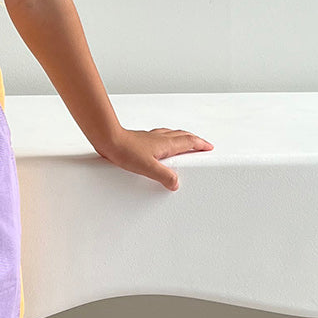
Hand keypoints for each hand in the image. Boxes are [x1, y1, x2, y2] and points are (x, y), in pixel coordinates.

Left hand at [98, 126, 213, 191]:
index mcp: (165, 144)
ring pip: (171, 134)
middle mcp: (159, 138)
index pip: (188, 142)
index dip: (200, 144)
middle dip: (194, 140)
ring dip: (181, 137)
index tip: (208, 147)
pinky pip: (160, 136)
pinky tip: (159, 143)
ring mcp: (150, 137)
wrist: (108, 140)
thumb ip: (164, 175)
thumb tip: (176, 183)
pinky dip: (166, 138)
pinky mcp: (141, 139)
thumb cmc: (124, 150)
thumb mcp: (148, 167)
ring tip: (184, 141)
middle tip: (201, 143)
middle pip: (182, 136)